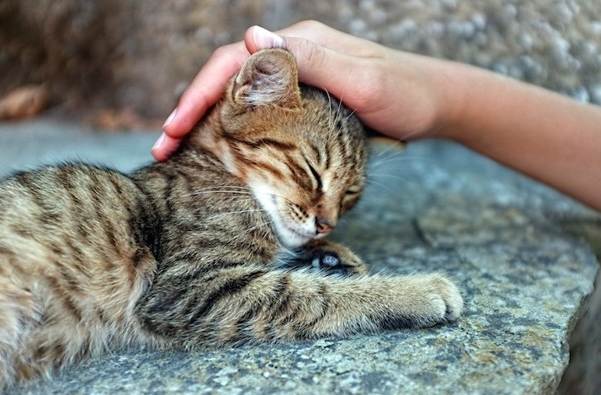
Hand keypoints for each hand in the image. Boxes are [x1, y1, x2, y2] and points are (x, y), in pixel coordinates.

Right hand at [151, 21, 458, 160]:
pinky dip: (232, 126)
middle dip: (191, 110)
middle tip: (163, 149)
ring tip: (178, 152)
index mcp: (299, 44)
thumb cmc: (406, 95)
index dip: (199, 93)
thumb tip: (251, 36)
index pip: (234, 62)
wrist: (437, 103)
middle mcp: (292, 54)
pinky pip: (258, 107)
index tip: (174, 129)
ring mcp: (298, 75)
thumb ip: (310, 60)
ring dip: (206, 120)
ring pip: (238, 93)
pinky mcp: (304, 96)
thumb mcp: (362, 80)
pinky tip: (219, 147)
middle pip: (227, 77)